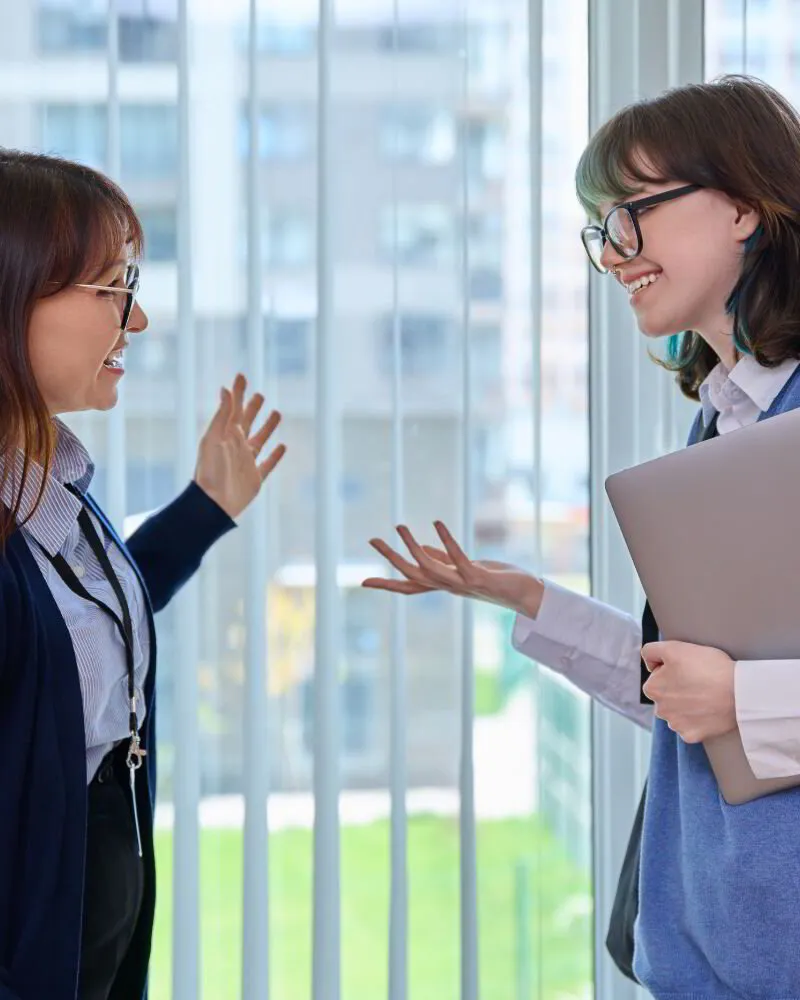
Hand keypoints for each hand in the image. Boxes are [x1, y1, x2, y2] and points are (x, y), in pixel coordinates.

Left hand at [194, 373, 285, 519]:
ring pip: (260, 439)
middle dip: (253, 407)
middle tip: (260, 394)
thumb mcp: (214, 438)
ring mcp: (247, 462)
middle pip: (247, 422)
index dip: (238, 392)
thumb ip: (222, 415)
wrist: (213, 504)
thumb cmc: (210, 470)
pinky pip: (267, 464)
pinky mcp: (255, 478)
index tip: (241, 376)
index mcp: (226, 435)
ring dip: (268, 426)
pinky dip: (275, 455)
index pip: (234, 408)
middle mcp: (237, 446)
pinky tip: (282, 446)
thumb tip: (225, 389)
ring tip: (277, 413)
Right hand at [362, 520, 544, 619]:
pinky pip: (457, 559)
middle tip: (372, 540)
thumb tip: (422, 548)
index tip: (363, 582)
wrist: (526, 596)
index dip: (386, 584)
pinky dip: (445, 541)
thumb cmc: (496, 581)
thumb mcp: (465, 568)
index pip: (408, 586)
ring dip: (412, 546)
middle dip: (391, 558)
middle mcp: (448, 588)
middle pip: (411, 575)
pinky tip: (436, 523)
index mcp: (443, 586)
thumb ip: (442, 559)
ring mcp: (461, 585)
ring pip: (429, 568)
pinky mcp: (477, 577)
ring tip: (400, 526)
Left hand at [641, 640, 736, 742]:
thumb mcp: (674, 647)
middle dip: (677, 689)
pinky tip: (708, 710)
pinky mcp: (692, 736)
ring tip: (706, 695)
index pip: (657, 676)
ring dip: (687, 705)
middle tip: (699, 681)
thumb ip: (651, 651)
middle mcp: (660, 710)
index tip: (688, 669)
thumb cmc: (708, 667)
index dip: (673, 669)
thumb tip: (649, 663)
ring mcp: (676, 725)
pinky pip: (691, 727)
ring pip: (677, 712)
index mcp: (652, 688)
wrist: (739, 692)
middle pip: (666, 695)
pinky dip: (698, 720)